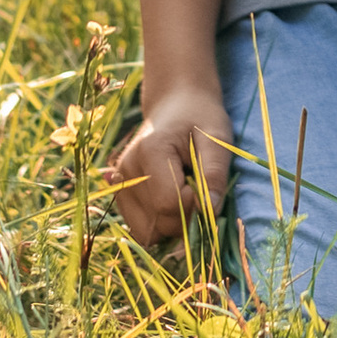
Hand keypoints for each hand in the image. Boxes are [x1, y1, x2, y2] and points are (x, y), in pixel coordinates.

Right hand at [105, 81, 232, 247]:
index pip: (169, 204)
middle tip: (197, 187)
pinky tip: (172, 196)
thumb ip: (215, 173)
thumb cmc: (200, 118)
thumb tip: (209, 211)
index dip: (194, 204)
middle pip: (158, 223)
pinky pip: (142, 229)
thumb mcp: (218, 138)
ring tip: (183, 191)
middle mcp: (126, 170)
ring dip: (172, 223)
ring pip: (147, 232)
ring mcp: (118, 184)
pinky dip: (160, 223)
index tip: (205, 185)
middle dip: (186, 217)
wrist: (175, 104)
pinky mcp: (120, 195)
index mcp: (149, 151)